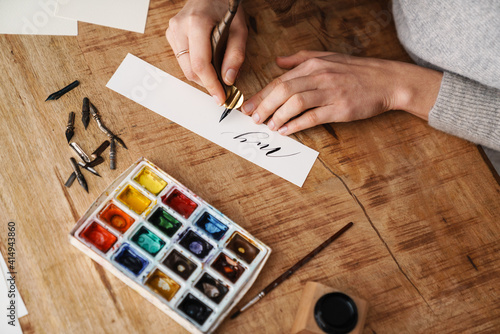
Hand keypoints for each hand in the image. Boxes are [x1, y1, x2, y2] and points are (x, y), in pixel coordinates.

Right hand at [166, 0, 247, 105]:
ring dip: (201, 76)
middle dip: (207, 83)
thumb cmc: (226, 6)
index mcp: (197, 23)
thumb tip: (228, 80)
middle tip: (223, 89)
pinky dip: (195, 66)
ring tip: (217, 76)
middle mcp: (179, 27)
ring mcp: (172, 30)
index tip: (221, 98)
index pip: (201, 64)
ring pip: (184, 67)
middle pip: (190, 70)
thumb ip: (235, 55)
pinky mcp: (171, 34)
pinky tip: (207, 63)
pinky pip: (181, 60)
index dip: (211, 85)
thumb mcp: (239, 28)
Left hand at [241, 51, 442, 134]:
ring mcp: (330, 92)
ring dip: (277, 116)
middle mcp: (319, 76)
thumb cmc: (356, 70)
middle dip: (264, 105)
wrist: (387, 80)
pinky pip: (313, 117)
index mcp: (313, 64)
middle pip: (283, 91)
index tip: (248, 106)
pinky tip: (286, 131)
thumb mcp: (328, 56)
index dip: (262, 94)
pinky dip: (296, 125)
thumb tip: (277, 61)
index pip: (280, 80)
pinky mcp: (340, 109)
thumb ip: (300, 58)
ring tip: (268, 125)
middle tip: (253, 118)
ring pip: (295, 103)